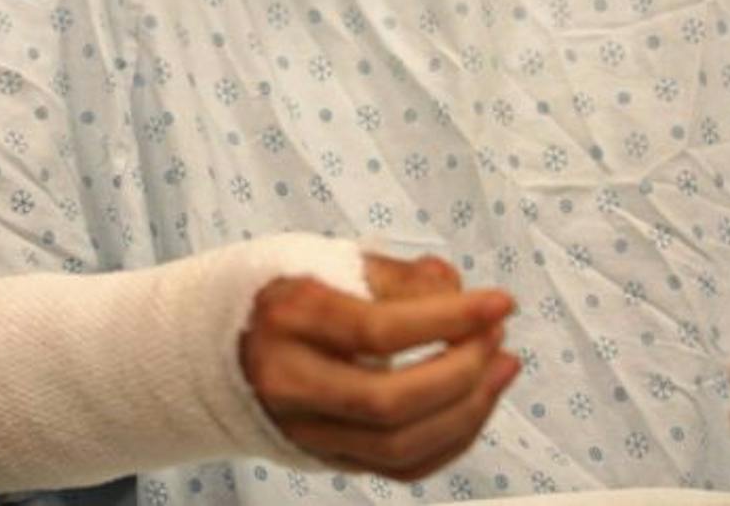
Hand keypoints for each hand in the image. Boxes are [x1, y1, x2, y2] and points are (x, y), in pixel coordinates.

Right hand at [240, 251, 519, 481]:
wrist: (229, 343)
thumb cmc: (290, 294)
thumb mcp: (332, 261)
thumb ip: (398, 276)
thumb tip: (456, 292)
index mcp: (287, 318)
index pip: (377, 330)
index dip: (449, 319)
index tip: (499, 303)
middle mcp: (288, 381)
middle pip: (388, 402)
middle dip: (462, 373)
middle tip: (496, 337)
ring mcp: (304, 429)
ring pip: (399, 447)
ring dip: (467, 411)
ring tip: (500, 367)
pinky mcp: (325, 458)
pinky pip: (401, 469)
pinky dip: (451, 441)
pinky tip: (476, 402)